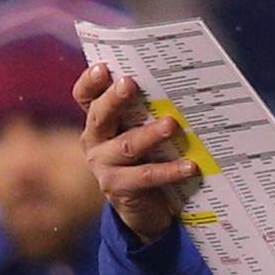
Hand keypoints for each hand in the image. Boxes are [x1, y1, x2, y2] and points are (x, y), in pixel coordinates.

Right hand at [75, 64, 195, 241]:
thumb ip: (145, 109)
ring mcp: (104, 166)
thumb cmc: (146, 156)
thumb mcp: (139, 129)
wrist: (145, 207)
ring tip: (171, 125)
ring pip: (126, 146)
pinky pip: (145, 176)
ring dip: (149, 134)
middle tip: (130, 84)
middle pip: (100, 116)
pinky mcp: (119, 189)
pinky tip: (189, 166)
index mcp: (98, 121)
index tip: (103, 67)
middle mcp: (95, 141)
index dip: (90, 81)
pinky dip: (169, 170)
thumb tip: (176, 81)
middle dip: (115, 99)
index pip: (85, 96)